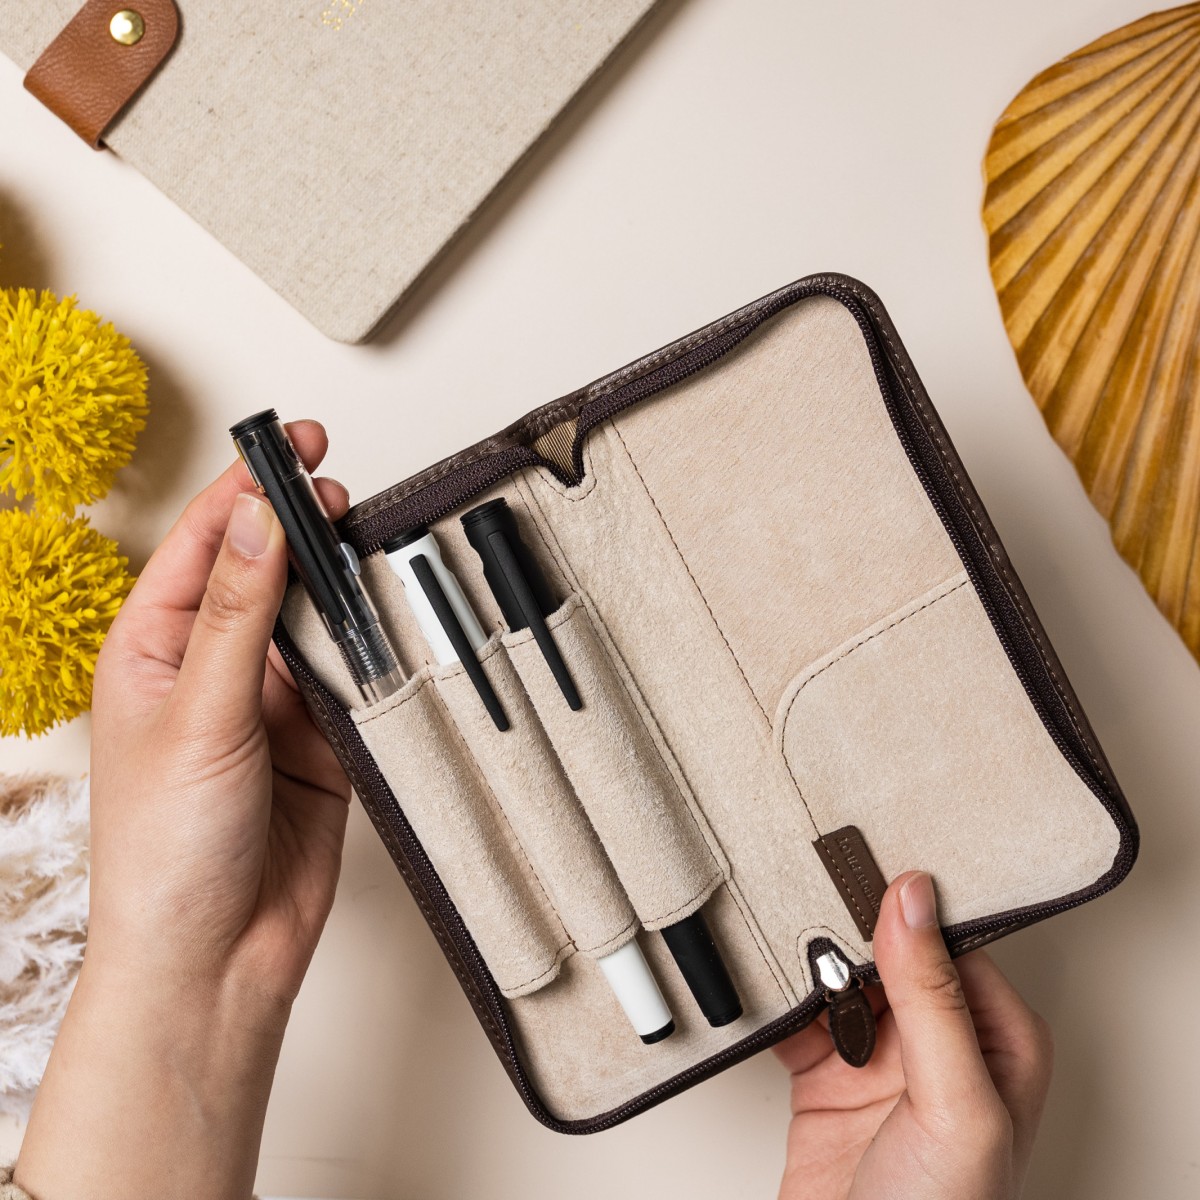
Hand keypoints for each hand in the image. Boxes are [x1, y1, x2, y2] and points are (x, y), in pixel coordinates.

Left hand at [16, 422, 352, 1199]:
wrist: (217, 959)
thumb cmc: (166, 855)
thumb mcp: (199, 717)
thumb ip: (239, 615)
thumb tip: (256, 518)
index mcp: (155, 651)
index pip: (206, 545)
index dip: (247, 490)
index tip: (290, 448)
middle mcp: (213, 668)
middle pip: (266, 571)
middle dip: (301, 528)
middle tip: (340, 489)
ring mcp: (270, 702)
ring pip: (317, 619)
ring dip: (344, 589)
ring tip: (371, 551)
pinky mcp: (320, 738)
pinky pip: (355, 675)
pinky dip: (376, 652)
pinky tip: (389, 629)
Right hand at [775, 872, 1052, 1199]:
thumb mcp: (956, 1105)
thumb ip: (935, 999)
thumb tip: (915, 902)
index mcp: (995, 1040)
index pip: (949, 941)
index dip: (904, 903)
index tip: (861, 865)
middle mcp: (939, 1044)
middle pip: (885, 951)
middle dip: (841, 925)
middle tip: (803, 889)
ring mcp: (878, 1061)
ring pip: (834, 977)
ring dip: (801, 958)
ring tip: (774, 932)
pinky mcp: (823, 1080)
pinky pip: (792, 1017)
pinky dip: (771, 998)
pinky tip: (758, 981)